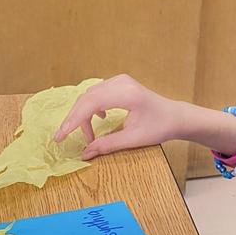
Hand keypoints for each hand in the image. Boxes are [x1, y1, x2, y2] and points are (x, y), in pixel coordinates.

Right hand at [53, 75, 184, 159]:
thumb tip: (85, 153)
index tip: (60, 135)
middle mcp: (121, 82)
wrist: (174, 116)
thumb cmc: (159, 127)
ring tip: (88, 135)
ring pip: (89, 95)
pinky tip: (98, 119)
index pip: (91, 104)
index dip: (73, 120)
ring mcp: (120, 80)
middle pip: (86, 98)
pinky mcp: (119, 82)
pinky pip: (96, 93)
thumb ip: (107, 145)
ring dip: (82, 114)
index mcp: (127, 94)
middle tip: (63, 137)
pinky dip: (90, 107)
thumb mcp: (133, 139)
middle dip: (74, 119)